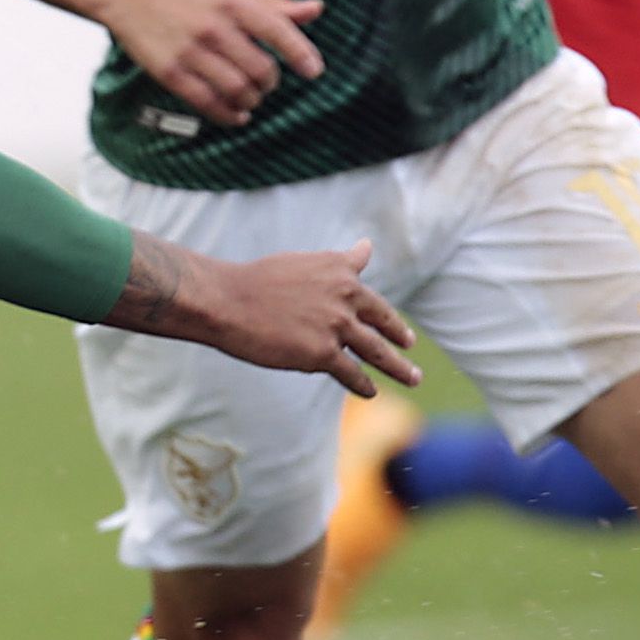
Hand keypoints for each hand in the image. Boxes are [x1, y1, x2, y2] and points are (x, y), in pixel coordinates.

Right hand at [100, 0, 324, 127]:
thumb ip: (274, 6)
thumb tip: (317, 9)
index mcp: (232, 2)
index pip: (276, 30)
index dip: (299, 53)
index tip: (314, 72)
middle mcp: (213, 26)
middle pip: (259, 69)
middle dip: (270, 83)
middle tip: (267, 84)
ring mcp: (189, 51)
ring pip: (236, 89)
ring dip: (251, 100)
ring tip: (250, 98)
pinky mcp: (170, 72)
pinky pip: (207, 102)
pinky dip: (228, 115)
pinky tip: (236, 115)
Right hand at [111, 234, 420, 397]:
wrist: (227, 301)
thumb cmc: (256, 280)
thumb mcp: (304, 261)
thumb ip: (338, 262)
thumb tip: (367, 247)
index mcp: (341, 272)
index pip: (370, 297)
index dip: (386, 315)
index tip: (399, 326)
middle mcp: (345, 297)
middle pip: (383, 322)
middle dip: (400, 337)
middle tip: (410, 347)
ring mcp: (336, 327)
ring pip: (376, 352)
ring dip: (397, 368)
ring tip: (412, 378)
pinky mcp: (322, 354)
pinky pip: (351, 374)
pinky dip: (363, 385)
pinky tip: (371, 392)